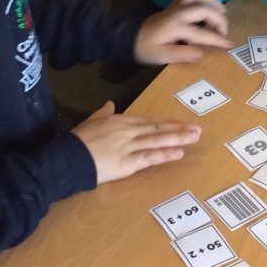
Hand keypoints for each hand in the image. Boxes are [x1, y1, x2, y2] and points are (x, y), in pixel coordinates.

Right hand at [72, 103, 201, 182]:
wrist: (68, 158)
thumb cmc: (78, 140)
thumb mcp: (91, 121)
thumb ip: (103, 112)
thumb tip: (110, 104)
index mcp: (120, 120)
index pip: (148, 121)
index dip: (166, 123)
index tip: (181, 123)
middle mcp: (127, 131)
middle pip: (157, 129)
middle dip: (178, 129)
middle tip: (197, 129)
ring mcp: (128, 146)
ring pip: (157, 140)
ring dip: (177, 138)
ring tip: (194, 137)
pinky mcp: (127, 163)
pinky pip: (149, 157)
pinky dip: (164, 155)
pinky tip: (178, 153)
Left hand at [134, 0, 232, 64]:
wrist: (130, 38)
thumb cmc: (147, 49)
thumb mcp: (162, 56)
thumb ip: (182, 54)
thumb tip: (201, 53)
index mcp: (175, 27)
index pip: (201, 33)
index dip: (217, 39)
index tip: (229, 44)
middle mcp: (177, 13)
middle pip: (203, 9)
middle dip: (218, 19)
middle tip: (224, 31)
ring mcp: (175, 7)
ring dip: (213, 2)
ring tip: (223, 12)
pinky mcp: (173, 5)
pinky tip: (208, 5)